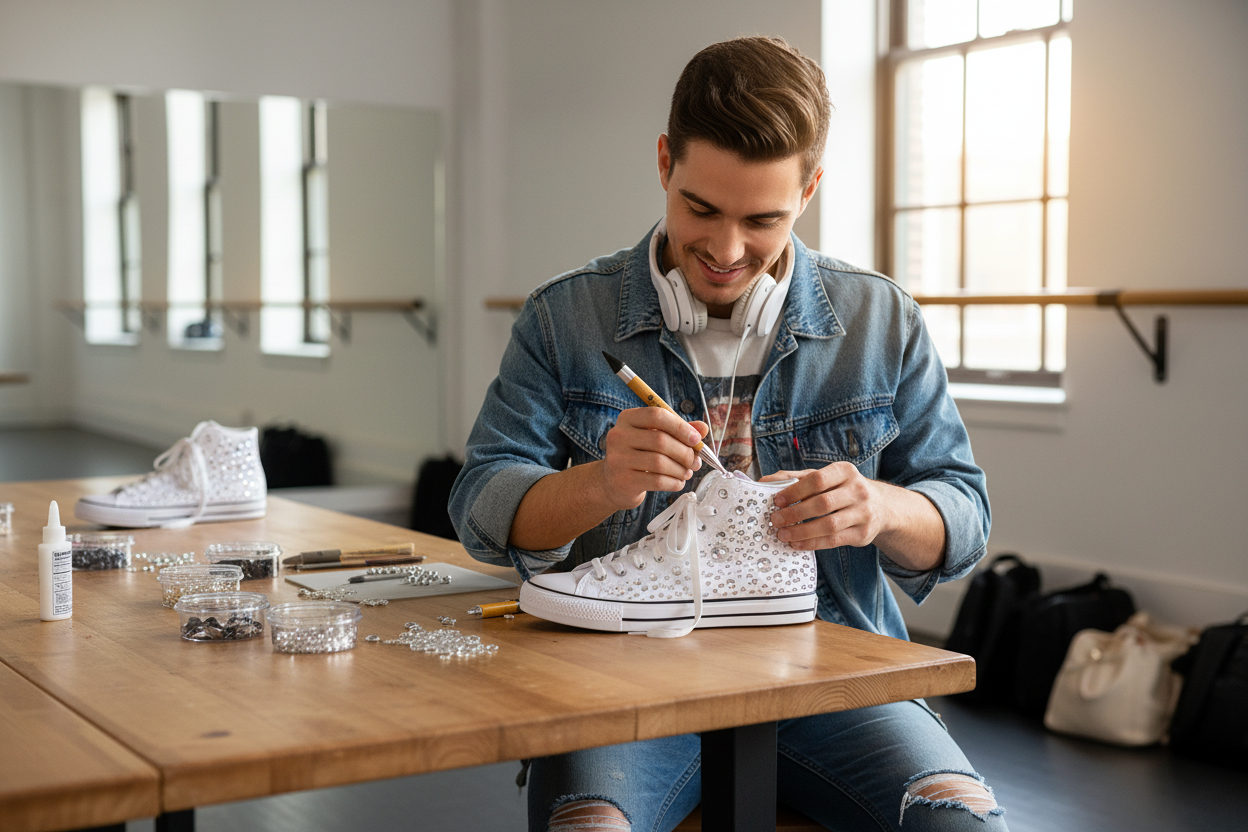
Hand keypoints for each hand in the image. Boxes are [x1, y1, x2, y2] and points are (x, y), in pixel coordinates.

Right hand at [596, 408, 707, 510]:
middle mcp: (618, 435)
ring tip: (687, 473)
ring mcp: (618, 459)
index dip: (680, 426)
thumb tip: (703, 428)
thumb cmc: (639, 455)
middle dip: (685, 452)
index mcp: (627, 418)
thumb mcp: (655, 437)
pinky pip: (657, 481)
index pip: (657, 415)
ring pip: (660, 462)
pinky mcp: (623, 480)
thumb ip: (678, 430)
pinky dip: (674, 482)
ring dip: (680, 469)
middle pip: (661, 440)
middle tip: (695, 462)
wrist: (614, 483)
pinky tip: (678, 482)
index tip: (696, 439)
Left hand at [761, 463, 945, 568]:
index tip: (776, 501)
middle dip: (795, 513)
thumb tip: (764, 482)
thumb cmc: (842, 490)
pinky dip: (812, 543)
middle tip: (775, 521)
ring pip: (829, 525)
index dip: (795, 491)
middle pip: (822, 503)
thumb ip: (796, 478)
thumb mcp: (825, 478)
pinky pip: (834, 540)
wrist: (881, 507)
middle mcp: (858, 490)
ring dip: (802, 531)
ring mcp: (863, 513)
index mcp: (845, 471)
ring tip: (783, 535)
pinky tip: (797, 544)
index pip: (817, 479)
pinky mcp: (863, 534)